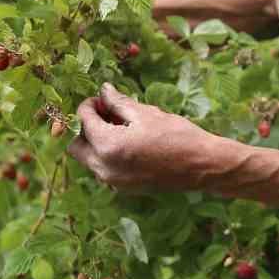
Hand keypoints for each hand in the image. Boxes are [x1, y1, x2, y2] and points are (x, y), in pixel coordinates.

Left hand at [67, 83, 219, 194]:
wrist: (202, 166)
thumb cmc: (177, 135)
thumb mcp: (146, 113)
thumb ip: (118, 102)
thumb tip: (103, 91)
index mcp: (108, 145)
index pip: (83, 121)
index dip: (89, 105)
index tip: (101, 98)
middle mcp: (105, 168)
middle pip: (76, 146)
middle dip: (86, 127)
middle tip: (105, 113)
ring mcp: (113, 181)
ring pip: (89, 159)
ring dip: (95, 141)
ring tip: (119, 127)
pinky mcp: (123, 187)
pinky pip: (103, 169)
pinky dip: (107, 154)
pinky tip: (127, 142)